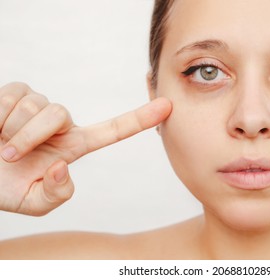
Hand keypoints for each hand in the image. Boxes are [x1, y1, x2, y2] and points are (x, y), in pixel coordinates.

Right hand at [0, 82, 171, 215]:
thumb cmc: (6, 186)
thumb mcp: (34, 202)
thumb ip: (56, 195)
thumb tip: (64, 167)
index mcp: (73, 146)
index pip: (113, 130)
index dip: (140, 120)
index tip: (167, 107)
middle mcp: (62, 124)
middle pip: (60, 115)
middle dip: (29, 138)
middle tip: (8, 157)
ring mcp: (41, 106)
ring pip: (36, 107)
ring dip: (11, 131)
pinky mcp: (18, 93)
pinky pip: (13, 98)